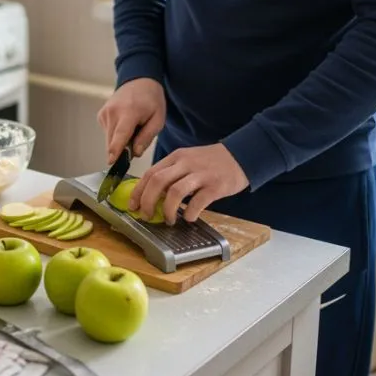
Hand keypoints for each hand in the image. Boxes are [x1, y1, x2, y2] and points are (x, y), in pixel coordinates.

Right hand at [97, 77, 165, 162]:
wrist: (139, 81)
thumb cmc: (151, 100)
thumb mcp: (158, 119)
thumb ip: (147, 137)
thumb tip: (135, 153)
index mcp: (129, 112)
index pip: (120, 135)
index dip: (116, 151)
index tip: (111, 162)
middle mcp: (113, 112)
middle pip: (113, 141)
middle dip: (123, 149)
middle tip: (137, 142)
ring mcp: (105, 113)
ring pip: (110, 139)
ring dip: (120, 141)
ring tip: (133, 128)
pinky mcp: (101, 116)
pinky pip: (108, 133)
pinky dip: (116, 134)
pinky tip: (125, 124)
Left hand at [129, 144, 249, 224]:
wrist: (242, 155)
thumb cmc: (212, 162)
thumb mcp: (189, 160)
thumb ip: (172, 174)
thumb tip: (153, 195)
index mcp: (177, 157)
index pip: (150, 173)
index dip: (138, 191)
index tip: (133, 205)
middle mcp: (186, 164)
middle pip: (157, 181)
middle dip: (147, 201)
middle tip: (147, 216)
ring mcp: (201, 174)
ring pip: (175, 192)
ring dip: (168, 210)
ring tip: (169, 220)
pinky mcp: (215, 186)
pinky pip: (197, 202)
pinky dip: (190, 213)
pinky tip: (189, 217)